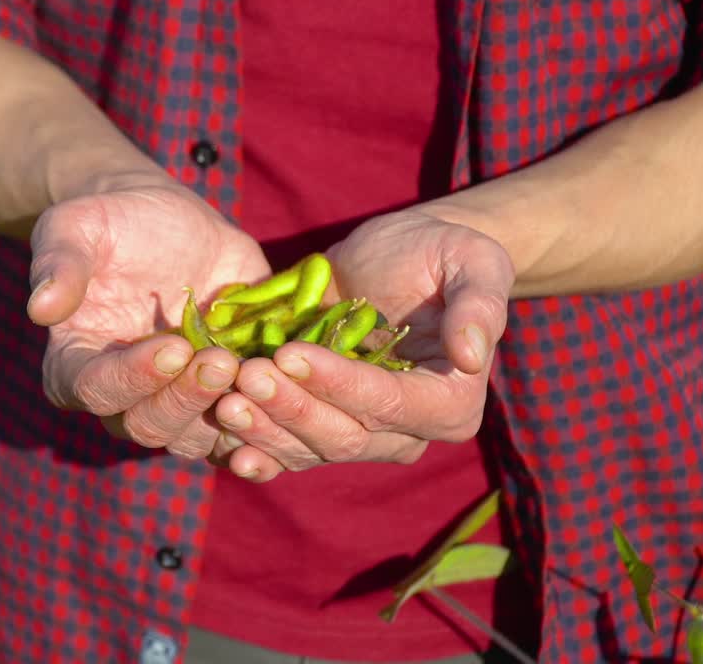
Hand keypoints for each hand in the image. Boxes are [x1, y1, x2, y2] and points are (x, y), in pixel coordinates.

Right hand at [27, 177, 271, 458]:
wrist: (163, 220)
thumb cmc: (107, 223)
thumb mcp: (73, 229)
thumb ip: (58, 266)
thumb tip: (40, 308)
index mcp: (76, 367)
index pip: (98, 391)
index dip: (133, 377)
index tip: (170, 346)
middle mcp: (125, 399)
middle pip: (151, 426)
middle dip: (187, 397)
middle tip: (220, 359)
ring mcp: (178, 402)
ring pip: (199, 438)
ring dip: (230, 416)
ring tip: (258, 374)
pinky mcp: (225, 395)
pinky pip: (245, 433)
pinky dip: (268, 427)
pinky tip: (291, 399)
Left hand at [207, 210, 514, 480]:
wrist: (402, 256)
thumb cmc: (444, 253)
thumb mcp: (474, 262)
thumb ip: (479, 305)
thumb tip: (471, 355)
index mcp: (451, 402)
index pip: (391, 404)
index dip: (340, 384)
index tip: (291, 353)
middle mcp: (408, 431)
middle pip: (345, 435)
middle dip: (292, 407)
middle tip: (246, 375)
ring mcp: (363, 434)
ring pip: (310, 448)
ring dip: (265, 428)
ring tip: (224, 398)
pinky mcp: (323, 421)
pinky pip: (289, 449)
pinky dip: (257, 449)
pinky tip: (222, 444)